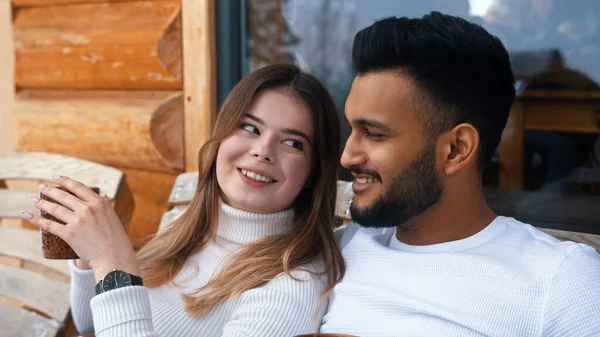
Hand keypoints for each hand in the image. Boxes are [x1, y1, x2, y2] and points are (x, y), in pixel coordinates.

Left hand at [22, 176, 139, 281]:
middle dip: (50, 190)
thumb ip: (106, 206)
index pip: (78, 187)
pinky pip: (50, 225)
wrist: (114, 256)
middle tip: (41, 187)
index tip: (55, 177)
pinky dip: (37, 220)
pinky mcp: (70, 234)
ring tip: (34, 200)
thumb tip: (103, 196)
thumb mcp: (113, 217)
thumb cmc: (116, 239)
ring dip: (42, 203)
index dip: (65, 180)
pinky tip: (29, 215)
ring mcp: (78, 221)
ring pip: (55, 209)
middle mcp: (88, 209)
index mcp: (99, 203)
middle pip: (64, 196)